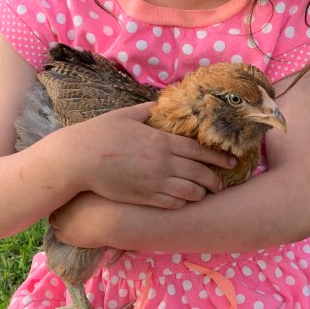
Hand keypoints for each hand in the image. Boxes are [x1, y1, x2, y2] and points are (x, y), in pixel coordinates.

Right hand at [68, 103, 235, 208]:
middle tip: (221, 182)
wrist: (78, 160)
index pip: (199, 150)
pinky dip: (183, 202)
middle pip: (200, 173)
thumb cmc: (99, 134)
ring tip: (204, 193)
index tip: (231, 161)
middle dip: (215, 179)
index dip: (218, 157)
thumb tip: (158, 104)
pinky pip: (172, 203)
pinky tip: (184, 200)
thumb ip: (146, 111)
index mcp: (161, 141)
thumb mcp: (125, 115)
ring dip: (201, 193)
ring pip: (190, 192)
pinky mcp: (143, 197)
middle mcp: (162, 163)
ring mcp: (154, 182)